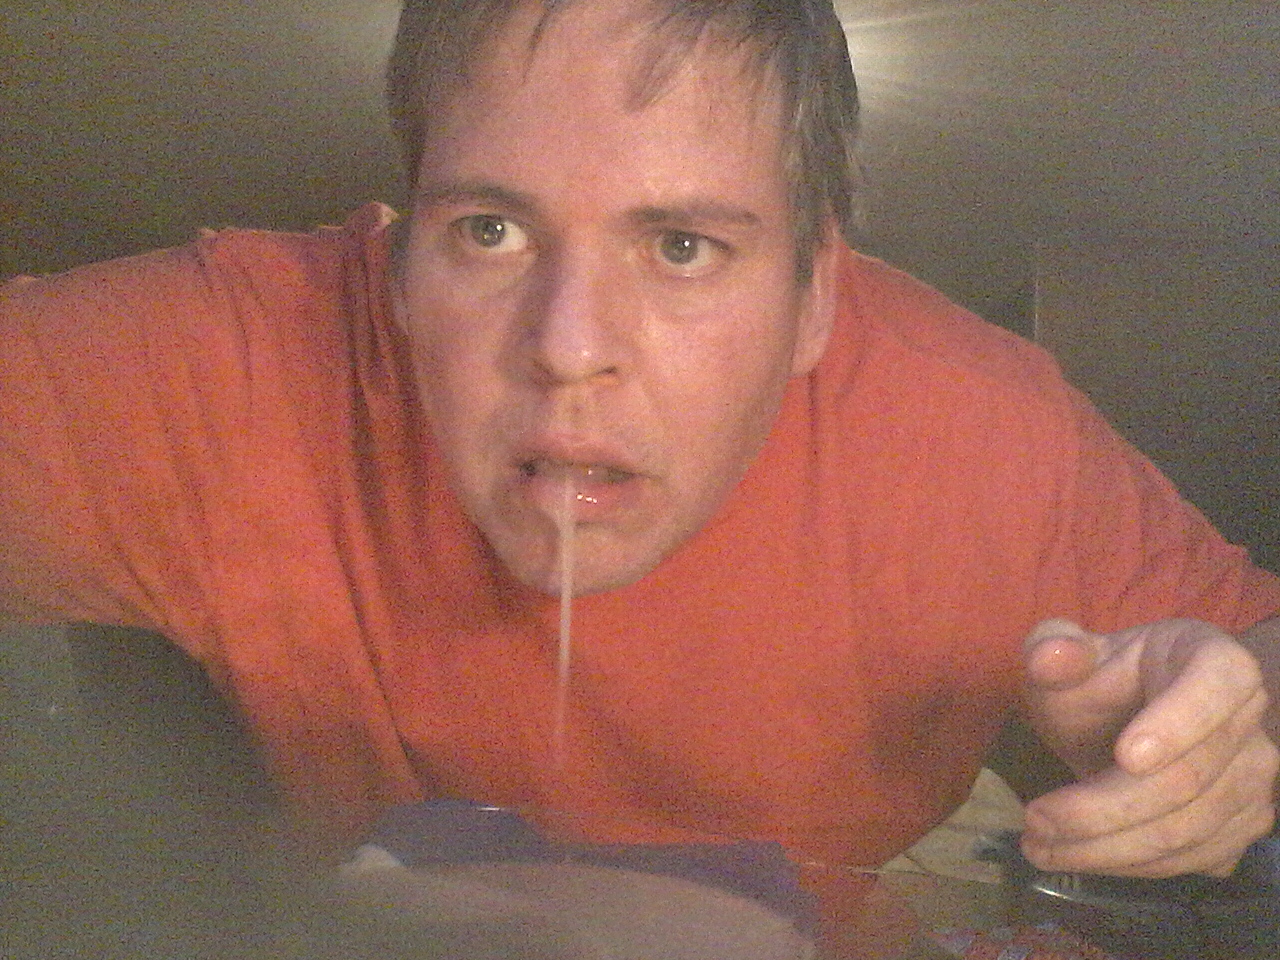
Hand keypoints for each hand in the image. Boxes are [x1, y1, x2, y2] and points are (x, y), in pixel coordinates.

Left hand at [1020, 617, 1277, 877]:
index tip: (1125, 756)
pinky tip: (1075, 853)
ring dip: (1105, 848)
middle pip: (1187, 779)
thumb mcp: (1070, 654)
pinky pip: (1189, 859)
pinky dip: (1126, 865)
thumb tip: (1048, 657)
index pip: (1217, 687)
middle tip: (1036, 818)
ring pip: (1186, 831)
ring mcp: (1253, 778)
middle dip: (1103, 808)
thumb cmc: (1106, 680)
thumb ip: (1054, 647)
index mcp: (1215, 661)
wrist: (1130, 716)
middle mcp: (1248, 720)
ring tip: (1038, 844)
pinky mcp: (1241, 826)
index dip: (1177, 725)